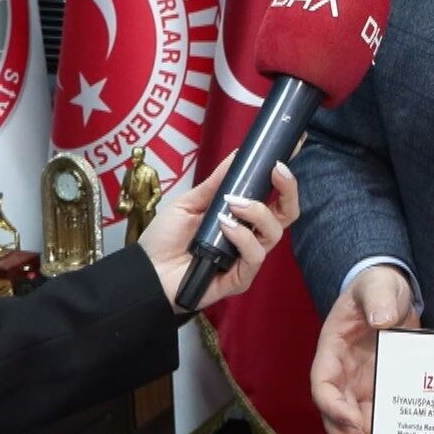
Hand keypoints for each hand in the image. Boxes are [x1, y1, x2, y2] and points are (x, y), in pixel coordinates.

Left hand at [138, 152, 299, 313]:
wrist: (146, 270)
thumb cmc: (166, 238)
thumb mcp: (190, 202)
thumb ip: (216, 182)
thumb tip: (238, 154)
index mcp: (243, 218)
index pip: (276, 200)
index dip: (286, 180)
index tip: (282, 158)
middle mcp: (251, 237)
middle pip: (286, 215)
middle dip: (288, 190)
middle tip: (276, 171)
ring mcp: (247, 259)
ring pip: (274, 233)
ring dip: (257, 212)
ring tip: (232, 204)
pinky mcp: (240, 278)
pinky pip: (254, 256)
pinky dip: (242, 237)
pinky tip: (225, 227)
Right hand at [311, 264, 418, 433]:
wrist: (394, 293)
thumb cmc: (378, 287)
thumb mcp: (378, 285)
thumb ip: (378, 297)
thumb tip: (381, 320)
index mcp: (332, 350)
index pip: (322, 384)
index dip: (332, 406)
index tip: (353, 420)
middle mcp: (343, 374)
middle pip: (335, 415)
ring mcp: (362, 385)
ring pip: (356, 424)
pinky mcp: (382, 390)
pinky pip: (380, 416)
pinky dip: (388, 431)